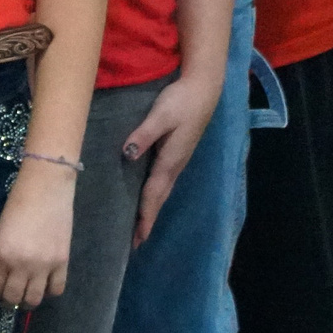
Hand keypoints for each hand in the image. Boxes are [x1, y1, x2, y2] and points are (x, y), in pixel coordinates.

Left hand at [0, 165, 74, 307]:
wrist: (46, 187)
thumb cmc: (19, 203)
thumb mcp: (1, 232)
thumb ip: (2, 256)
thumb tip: (5, 276)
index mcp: (1, 255)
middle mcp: (21, 265)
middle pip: (13, 298)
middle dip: (9, 301)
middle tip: (10, 298)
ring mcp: (43, 266)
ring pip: (34, 299)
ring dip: (28, 301)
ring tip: (28, 296)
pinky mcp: (62, 262)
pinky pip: (57, 289)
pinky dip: (50, 291)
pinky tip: (46, 285)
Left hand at [124, 73, 219, 244]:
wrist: (203, 88)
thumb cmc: (181, 100)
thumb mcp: (161, 115)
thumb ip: (144, 134)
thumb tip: (128, 154)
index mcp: (170, 160)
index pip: (153, 195)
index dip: (145, 217)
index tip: (137, 239)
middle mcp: (174, 165)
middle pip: (159, 198)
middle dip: (148, 221)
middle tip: (136, 243)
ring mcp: (177, 160)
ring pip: (162, 191)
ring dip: (151, 210)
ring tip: (140, 227)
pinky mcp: (177, 152)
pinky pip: (163, 181)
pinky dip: (155, 195)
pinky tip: (149, 197)